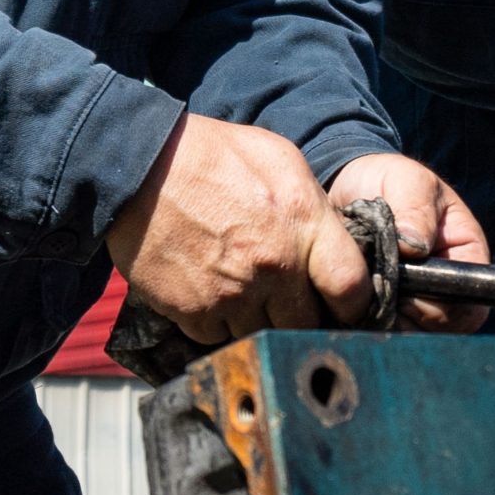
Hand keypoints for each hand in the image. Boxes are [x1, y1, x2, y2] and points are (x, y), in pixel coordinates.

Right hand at [108, 114, 373, 348]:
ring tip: (245, 293)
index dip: (354, 305)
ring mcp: (233, 293)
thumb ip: (314, 209)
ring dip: (259, 323)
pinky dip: (219, 324)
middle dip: (302, 317)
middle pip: (307, 324)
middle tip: (290, 302)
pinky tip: (213, 295)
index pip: (351, 287)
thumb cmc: (215, 156)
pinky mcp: (194, 311)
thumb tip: (336, 245)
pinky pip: (219, 338)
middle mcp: (274, 265)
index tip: (344, 307)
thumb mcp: (281, 160)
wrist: (141, 167)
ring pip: (263, 336)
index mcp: (303, 223)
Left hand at [328, 154, 494, 334]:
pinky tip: (347, 297)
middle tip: (373, 289)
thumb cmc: (387, 179)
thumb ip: (414, 208)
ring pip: (407, 334)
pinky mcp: (388, 309)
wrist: (349, 186)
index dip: (438, 308)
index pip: (469, 306)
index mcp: (466, 257)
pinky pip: (378, 330)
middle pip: (438, 329)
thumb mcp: (406, 181)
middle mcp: (447, 287)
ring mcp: (417, 303)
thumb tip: (415, 247)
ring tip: (358, 289)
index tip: (404, 289)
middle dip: (404, 315)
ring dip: (380, 318)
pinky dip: (362, 319)